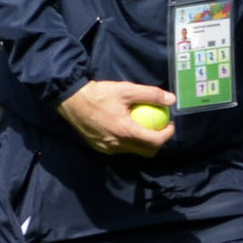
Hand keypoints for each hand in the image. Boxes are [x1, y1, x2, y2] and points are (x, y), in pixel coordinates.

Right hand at [58, 80, 175, 157]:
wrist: (71, 102)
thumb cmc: (99, 94)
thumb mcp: (126, 90)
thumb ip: (150, 94)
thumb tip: (171, 99)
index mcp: (126, 132)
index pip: (154, 141)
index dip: (167, 135)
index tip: (171, 124)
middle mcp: (117, 145)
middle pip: (146, 152)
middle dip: (158, 143)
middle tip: (161, 128)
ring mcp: (108, 149)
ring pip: (133, 151)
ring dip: (143, 143)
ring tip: (145, 127)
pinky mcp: (100, 148)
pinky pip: (120, 149)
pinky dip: (128, 142)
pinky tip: (128, 129)